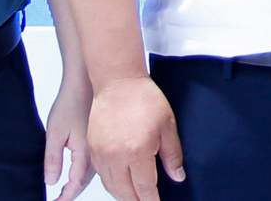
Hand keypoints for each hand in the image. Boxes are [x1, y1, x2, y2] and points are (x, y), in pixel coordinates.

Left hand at [42, 77, 91, 200]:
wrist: (86, 81)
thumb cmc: (70, 102)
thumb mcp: (54, 132)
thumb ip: (53, 159)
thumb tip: (51, 182)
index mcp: (85, 155)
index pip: (75, 185)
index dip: (65, 198)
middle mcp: (98, 154)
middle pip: (85, 183)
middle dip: (72, 193)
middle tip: (60, 200)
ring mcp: (101, 146)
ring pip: (92, 174)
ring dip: (79, 184)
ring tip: (67, 191)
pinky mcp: (101, 139)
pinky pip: (96, 163)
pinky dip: (86, 172)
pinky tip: (78, 171)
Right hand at [86, 73, 184, 200]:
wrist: (118, 81)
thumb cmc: (143, 98)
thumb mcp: (167, 125)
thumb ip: (172, 155)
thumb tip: (177, 177)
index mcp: (137, 151)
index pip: (145, 188)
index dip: (152, 200)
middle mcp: (116, 156)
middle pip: (125, 193)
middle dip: (137, 200)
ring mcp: (102, 153)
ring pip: (111, 186)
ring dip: (123, 194)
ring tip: (135, 195)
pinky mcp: (92, 148)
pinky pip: (101, 174)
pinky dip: (111, 183)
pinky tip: (121, 181)